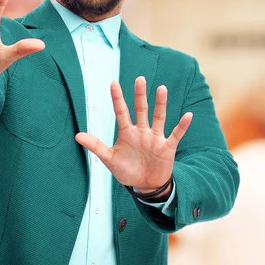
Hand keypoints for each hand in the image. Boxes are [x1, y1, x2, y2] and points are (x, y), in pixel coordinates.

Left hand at [75, 76, 192, 191]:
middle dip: (140, 95)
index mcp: (127, 133)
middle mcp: (142, 131)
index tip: (113, 83)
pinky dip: (182, 126)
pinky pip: (176, 134)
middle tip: (139, 79)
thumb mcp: (109, 159)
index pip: (121, 112)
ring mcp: (155, 138)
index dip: (117, 99)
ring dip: (160, 104)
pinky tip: (187, 116)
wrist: (145, 185)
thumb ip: (96, 146)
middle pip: (141, 109)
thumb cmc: (127, 171)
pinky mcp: (167, 147)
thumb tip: (77, 135)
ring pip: (158, 117)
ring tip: (161, 88)